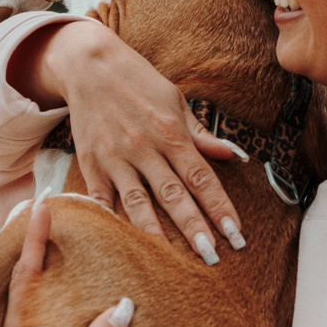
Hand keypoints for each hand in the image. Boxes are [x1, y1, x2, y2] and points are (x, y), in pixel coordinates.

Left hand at [0, 198, 137, 326]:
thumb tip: (126, 307)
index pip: (26, 272)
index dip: (33, 237)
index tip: (40, 204)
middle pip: (25, 279)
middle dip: (37, 246)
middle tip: (48, 215)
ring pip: (33, 301)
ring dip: (45, 274)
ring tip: (59, 248)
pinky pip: (43, 323)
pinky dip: (54, 303)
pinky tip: (67, 303)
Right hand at [11, 18, 246, 261]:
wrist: (90, 65)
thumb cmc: (138, 82)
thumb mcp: (176, 101)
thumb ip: (202, 134)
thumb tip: (235, 154)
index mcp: (171, 133)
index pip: (201, 177)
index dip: (219, 207)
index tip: (236, 233)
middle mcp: (144, 148)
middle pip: (174, 195)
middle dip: (194, 227)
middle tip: (212, 256)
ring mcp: (116, 158)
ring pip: (139, 203)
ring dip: (157, 233)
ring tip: (172, 260)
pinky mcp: (91, 164)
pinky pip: (102, 199)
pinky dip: (110, 222)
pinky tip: (122, 245)